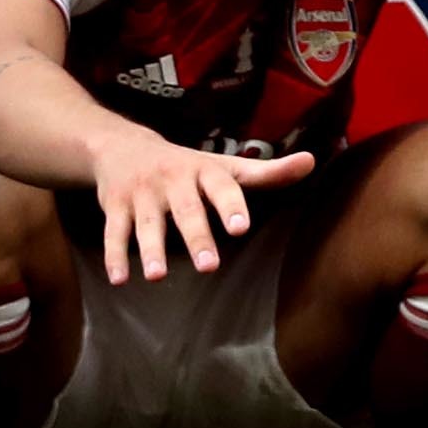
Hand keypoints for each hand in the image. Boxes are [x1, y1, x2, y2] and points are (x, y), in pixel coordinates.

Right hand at [79, 121, 310, 284]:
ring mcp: (142, 194)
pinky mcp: (115, 207)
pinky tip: (120, 280)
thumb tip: (313, 162)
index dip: (231, 206)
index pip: (222, 187)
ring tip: (157, 276)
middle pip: (186, 211)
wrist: (122, 147)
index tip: (241, 228)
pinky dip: (115, 256)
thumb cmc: (186, 166)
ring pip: (148, 224)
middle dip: (196, 237)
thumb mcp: (224, 166)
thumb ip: (267, 173)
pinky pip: (114, 233)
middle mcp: (173, 180)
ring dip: (151, 250)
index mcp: (204, 171)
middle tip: (209, 267)